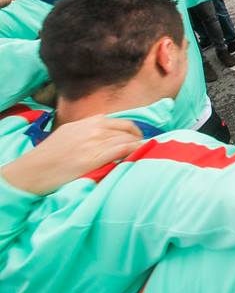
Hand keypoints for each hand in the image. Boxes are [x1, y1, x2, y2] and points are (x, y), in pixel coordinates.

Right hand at [0, 115, 142, 194]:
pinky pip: (122, 150)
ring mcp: (94, 143)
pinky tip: (139, 156)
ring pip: (127, 140)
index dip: (134, 132)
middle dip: (139, 139)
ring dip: (138, 147)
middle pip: (128, 131)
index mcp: (89, 122)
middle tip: (144, 148)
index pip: (122, 123)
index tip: (139, 139)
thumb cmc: (50, 155)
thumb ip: (89, 129)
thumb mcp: (70, 133)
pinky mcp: (93, 158)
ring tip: (144, 154)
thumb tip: (107, 130)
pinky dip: (134, 151)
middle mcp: (94, 129)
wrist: (32, 170)